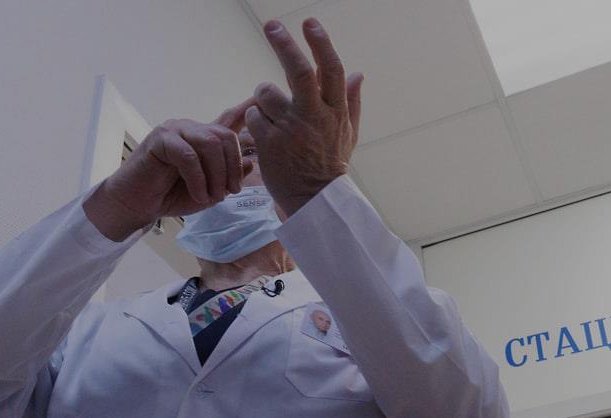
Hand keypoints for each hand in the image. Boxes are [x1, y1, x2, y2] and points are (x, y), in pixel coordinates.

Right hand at [84, 99, 254, 240]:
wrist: (138, 204)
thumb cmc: (172, 196)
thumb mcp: (209, 191)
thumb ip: (228, 177)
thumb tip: (251, 163)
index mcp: (204, 137)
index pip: (228, 120)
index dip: (246, 109)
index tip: (263, 98)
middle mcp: (191, 129)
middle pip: (226, 136)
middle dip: (233, 167)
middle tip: (231, 191)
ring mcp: (175, 130)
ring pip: (210, 144)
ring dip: (217, 174)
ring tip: (213, 196)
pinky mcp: (160, 139)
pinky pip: (189, 156)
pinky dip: (198, 179)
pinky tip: (198, 194)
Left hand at [247, 18, 362, 216]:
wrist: (315, 201)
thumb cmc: (330, 164)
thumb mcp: (348, 133)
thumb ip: (352, 102)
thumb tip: (359, 73)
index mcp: (335, 112)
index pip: (331, 70)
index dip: (321, 43)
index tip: (310, 23)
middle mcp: (314, 117)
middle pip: (298, 71)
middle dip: (284, 44)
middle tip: (272, 26)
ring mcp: (291, 130)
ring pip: (265, 93)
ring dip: (262, 98)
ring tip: (270, 114)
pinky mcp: (269, 143)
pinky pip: (252, 116)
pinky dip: (254, 120)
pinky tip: (263, 134)